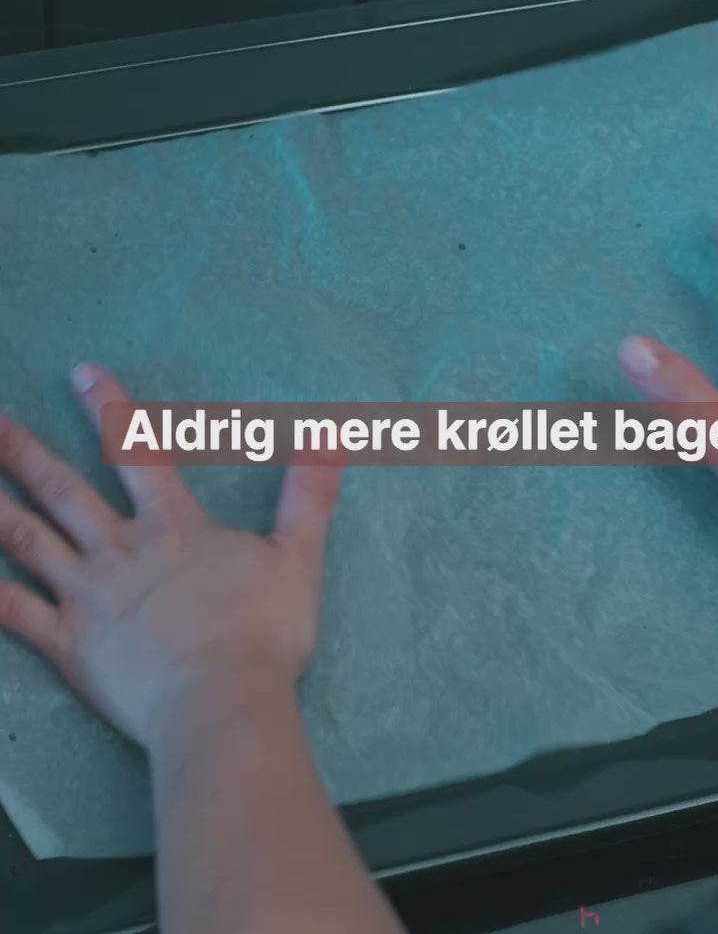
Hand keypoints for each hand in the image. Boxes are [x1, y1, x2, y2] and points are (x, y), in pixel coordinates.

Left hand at [0, 364, 341, 748]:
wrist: (220, 699)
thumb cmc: (263, 630)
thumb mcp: (297, 556)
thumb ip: (307, 495)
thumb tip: (330, 436)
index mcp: (172, 527)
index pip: (138, 453)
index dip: (110, 409)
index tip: (82, 373)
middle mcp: (120, 550)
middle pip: (63, 491)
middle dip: (23, 452)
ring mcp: (86, 596)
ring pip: (27, 541)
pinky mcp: (67, 644)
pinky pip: (13, 612)